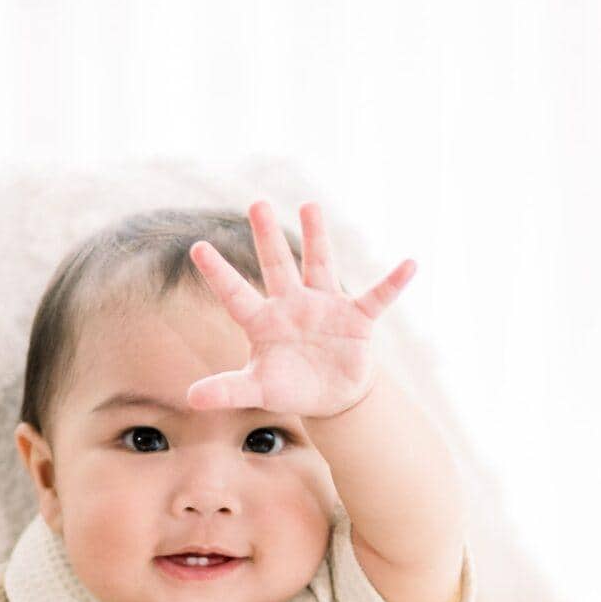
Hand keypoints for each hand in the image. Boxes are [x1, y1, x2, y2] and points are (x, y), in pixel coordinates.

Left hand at [184, 198, 417, 419]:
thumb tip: (191, 398)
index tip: (197, 247)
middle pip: (276, 265)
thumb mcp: (259, 390)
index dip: (218, 273)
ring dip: (316, 237)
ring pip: (319, 264)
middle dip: (267, 236)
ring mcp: (325, 306)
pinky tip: (409, 264)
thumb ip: (228, 390)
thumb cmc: (291, 387)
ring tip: (309, 205)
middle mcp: (292, 304)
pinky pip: (377, 297)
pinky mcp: (356, 318)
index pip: (236, 294)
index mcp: (264, 321)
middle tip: (256, 203)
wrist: (332, 397)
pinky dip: (393, 283)